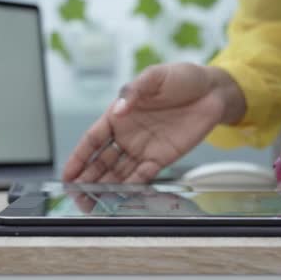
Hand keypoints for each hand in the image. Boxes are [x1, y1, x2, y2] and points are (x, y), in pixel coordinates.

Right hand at [62, 62, 245, 182]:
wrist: (212, 91)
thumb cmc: (182, 78)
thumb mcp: (155, 77)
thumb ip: (134, 92)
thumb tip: (119, 110)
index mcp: (118, 116)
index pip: (92, 140)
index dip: (78, 157)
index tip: (67, 174)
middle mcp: (127, 135)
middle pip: (101, 162)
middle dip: (87, 179)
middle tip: (77, 196)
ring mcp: (143, 148)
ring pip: (119, 172)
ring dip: (106, 187)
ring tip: (94, 202)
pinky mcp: (162, 158)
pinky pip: (143, 175)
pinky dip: (132, 186)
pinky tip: (121, 196)